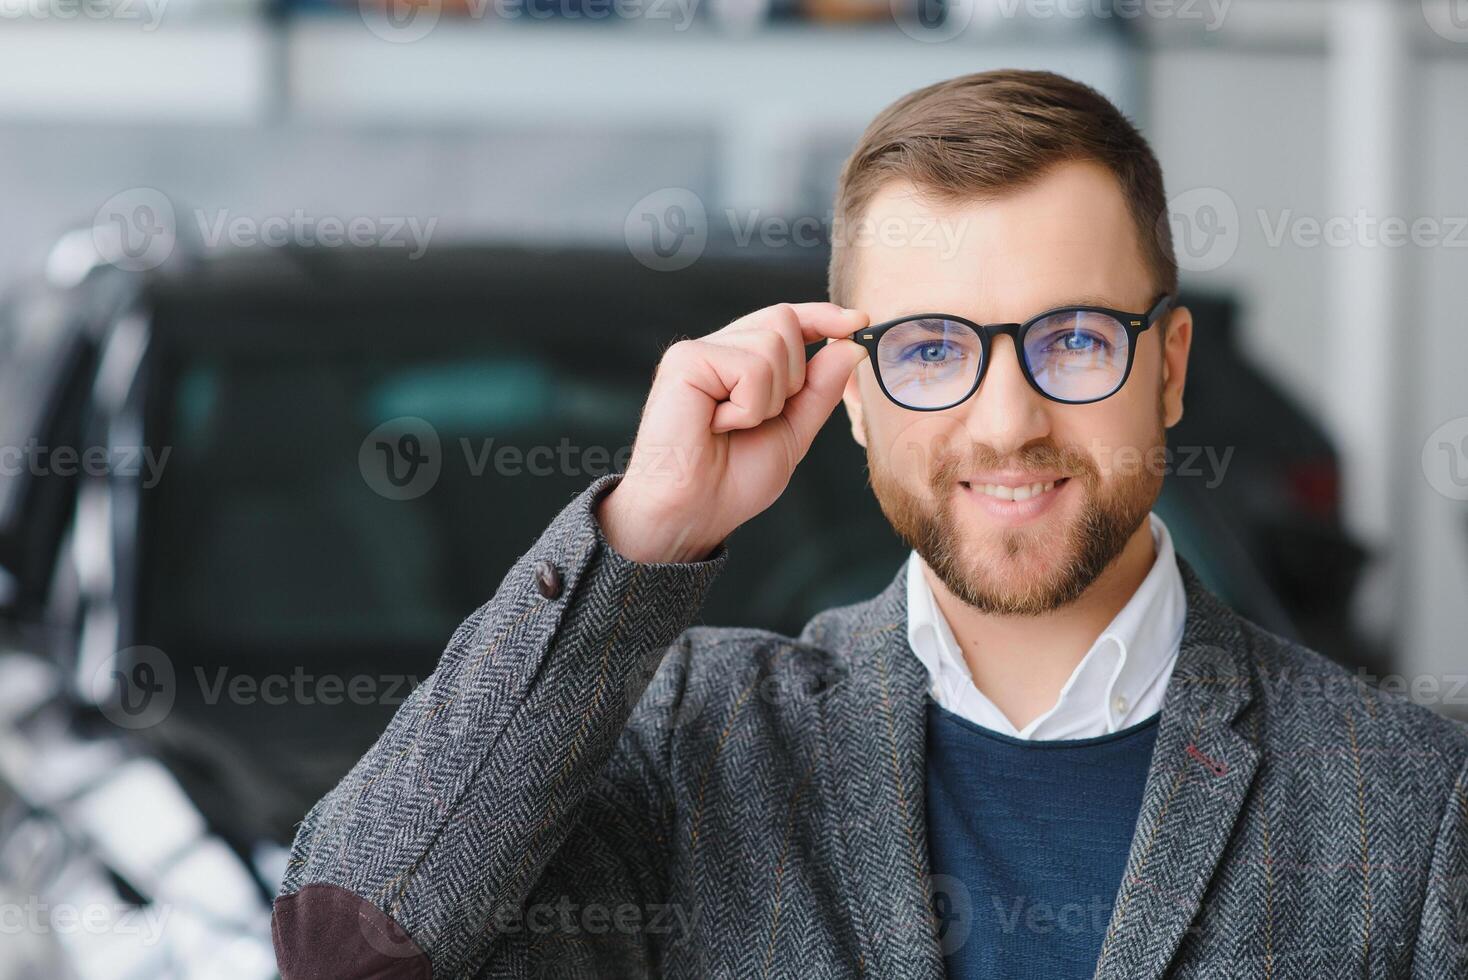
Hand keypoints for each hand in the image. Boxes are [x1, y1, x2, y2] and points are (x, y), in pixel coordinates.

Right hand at [597, 302, 868, 562]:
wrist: (693, 513)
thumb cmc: (732, 481)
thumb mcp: (793, 433)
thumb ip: (820, 389)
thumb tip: (852, 346)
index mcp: (741, 362)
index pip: (787, 320)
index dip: (822, 316)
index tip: (859, 320)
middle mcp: (718, 349)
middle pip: (785, 321)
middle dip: (792, 377)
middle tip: (757, 418)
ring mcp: (699, 351)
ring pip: (773, 344)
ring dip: (768, 399)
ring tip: (732, 425)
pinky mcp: (685, 360)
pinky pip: (749, 368)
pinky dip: (747, 407)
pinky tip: (717, 425)